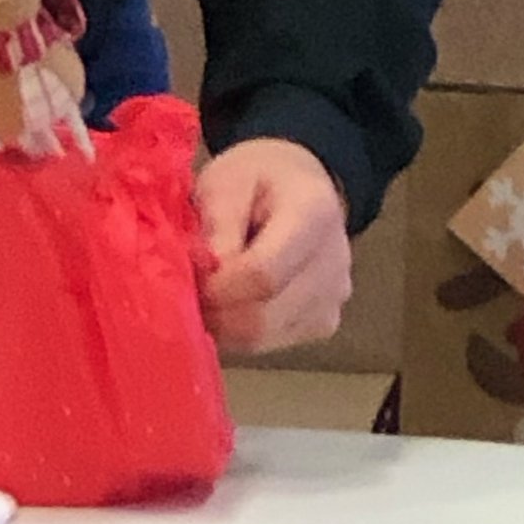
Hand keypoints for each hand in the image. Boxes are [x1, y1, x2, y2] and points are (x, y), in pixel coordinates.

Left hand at [196, 139, 353, 355]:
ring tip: (207, 294)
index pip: (263, 275)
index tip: (189, 278)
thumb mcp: (226, 180)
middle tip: (188, 292)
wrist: (300, 187)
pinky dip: (240, 333)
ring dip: (223, 326)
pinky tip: (231, 303)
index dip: (217, 288)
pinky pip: (272, 344)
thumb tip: (209, 273)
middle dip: (214, 313)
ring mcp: (334, 299)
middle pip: (264, 317)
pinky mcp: (324, 323)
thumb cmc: (257, 179)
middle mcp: (335, 264)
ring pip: (264, 339)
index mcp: (314, 215)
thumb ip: (218, 222)